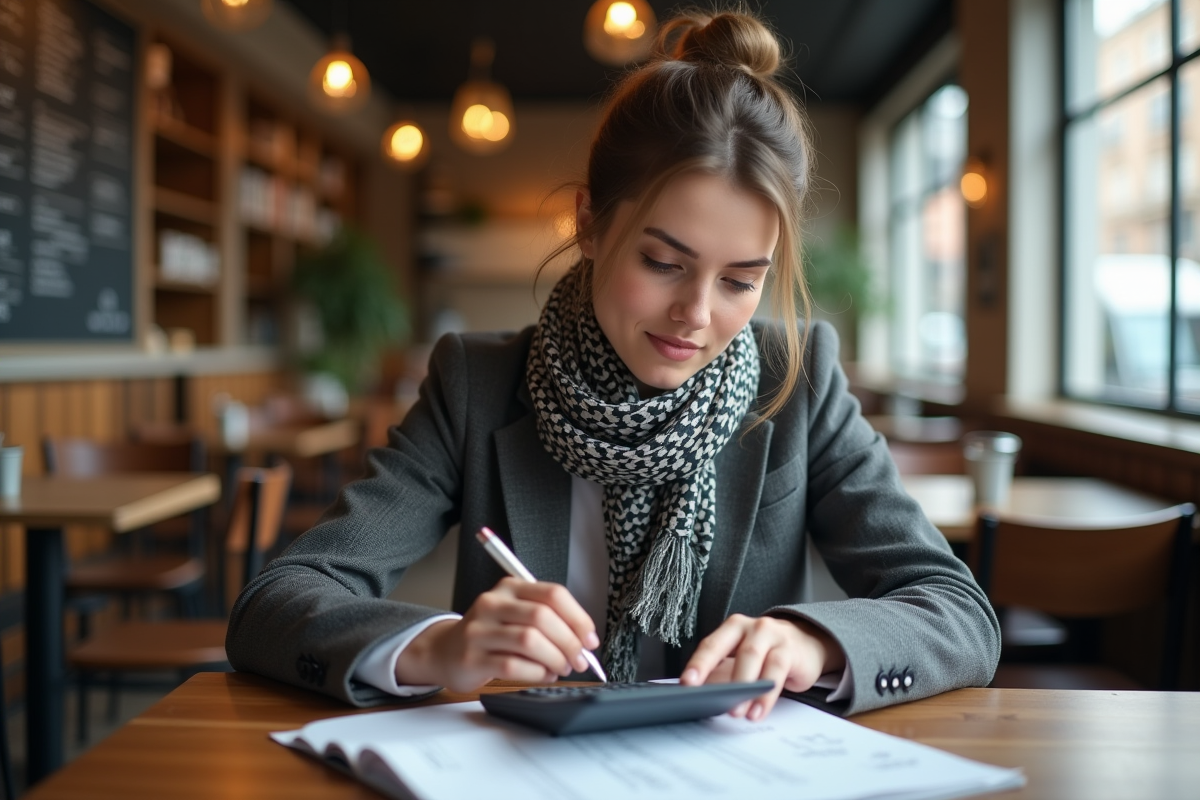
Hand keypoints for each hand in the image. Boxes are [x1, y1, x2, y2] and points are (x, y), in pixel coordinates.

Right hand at [395, 577, 599, 692]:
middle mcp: (493, 603)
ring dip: (555, 658)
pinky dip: (537, 673)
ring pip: (530, 641)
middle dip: (569, 642)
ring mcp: (480, 630)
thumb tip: (585, 639)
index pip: (553, 594)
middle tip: (578, 659)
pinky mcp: (473, 658)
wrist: (446, 651)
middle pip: (543, 617)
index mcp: (510, 587)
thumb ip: (548, 619)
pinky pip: (514, 665)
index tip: (590, 639)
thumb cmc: (491, 634)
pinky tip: (543, 675)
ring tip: (561, 668)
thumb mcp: (515, 614)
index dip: (578, 618)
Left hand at [680, 614, 844, 721]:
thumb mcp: (742, 659)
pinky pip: (776, 671)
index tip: (686, 683)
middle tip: (709, 698)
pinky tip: (758, 711)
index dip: (698, 664)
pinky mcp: (790, 650)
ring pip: (753, 658)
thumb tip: (699, 697)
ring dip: (743, 687)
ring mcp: (772, 636)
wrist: (807, 643)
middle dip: (719, 675)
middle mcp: (751, 627)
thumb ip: (724, 674)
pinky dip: (766, 695)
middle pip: (731, 649)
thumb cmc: (767, 653)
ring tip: (736, 712)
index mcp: (732, 629)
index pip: (711, 645)